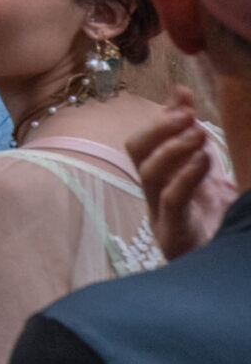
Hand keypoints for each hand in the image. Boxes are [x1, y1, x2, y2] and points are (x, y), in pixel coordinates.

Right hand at [129, 88, 223, 261]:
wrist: (226, 270)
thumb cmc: (218, 225)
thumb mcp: (210, 176)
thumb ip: (195, 140)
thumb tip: (181, 93)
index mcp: (160, 182)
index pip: (143, 142)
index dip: (158, 118)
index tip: (183, 99)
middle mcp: (154, 196)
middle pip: (137, 153)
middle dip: (158, 130)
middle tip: (186, 115)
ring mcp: (161, 216)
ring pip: (148, 174)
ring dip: (171, 149)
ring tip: (198, 134)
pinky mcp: (175, 235)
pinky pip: (171, 199)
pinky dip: (185, 176)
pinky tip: (204, 161)